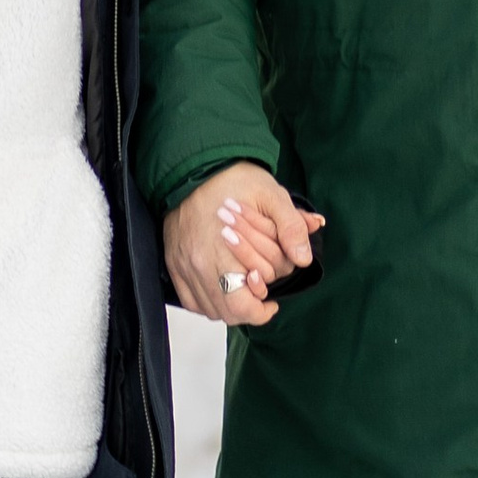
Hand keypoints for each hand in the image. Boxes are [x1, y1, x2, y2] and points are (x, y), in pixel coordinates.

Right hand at [165, 164, 324, 328]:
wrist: (198, 166)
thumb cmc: (234, 180)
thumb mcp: (273, 196)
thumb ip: (292, 228)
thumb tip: (304, 259)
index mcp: (222, 250)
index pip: (243, 304)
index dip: (263, 310)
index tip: (272, 301)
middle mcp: (198, 264)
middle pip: (226, 311)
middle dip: (248, 310)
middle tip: (260, 296)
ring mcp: (183, 265)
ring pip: (207, 309)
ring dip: (228, 307)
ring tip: (243, 293)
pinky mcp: (173, 263)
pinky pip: (189, 300)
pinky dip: (206, 301)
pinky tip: (221, 288)